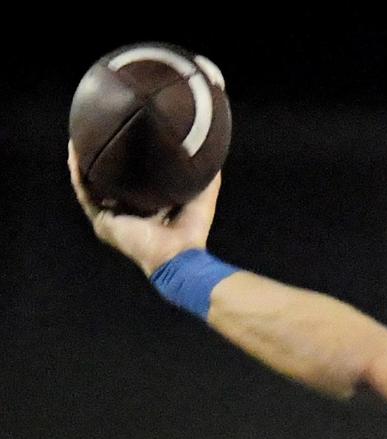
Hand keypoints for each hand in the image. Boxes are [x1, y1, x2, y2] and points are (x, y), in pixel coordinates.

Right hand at [68, 140, 221, 275]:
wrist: (179, 256)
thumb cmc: (192, 231)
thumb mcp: (201, 197)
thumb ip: (206, 177)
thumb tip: (211, 151)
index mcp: (147, 208)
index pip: (133, 181)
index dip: (129, 163)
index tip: (127, 140)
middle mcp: (126, 213)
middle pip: (108, 182)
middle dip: (102, 161)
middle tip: (98, 135)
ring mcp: (111, 219)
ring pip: (92, 186)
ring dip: (84, 164)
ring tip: (79, 140)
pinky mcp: (102, 222)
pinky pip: (86, 194)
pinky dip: (79, 175)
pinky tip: (76, 155)